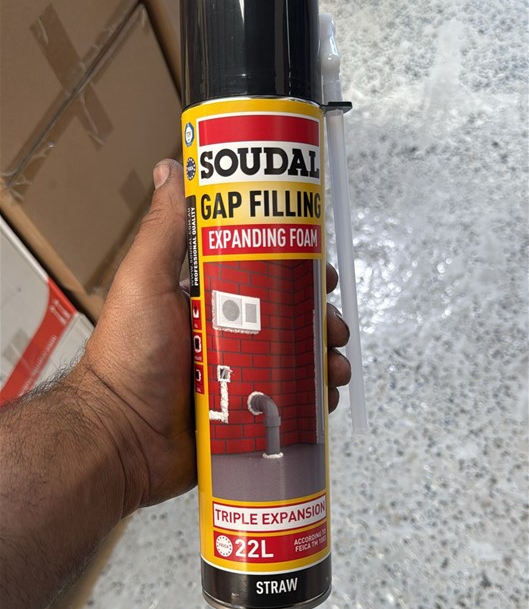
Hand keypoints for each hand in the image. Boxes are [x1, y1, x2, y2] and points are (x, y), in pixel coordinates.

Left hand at [78, 160, 350, 509]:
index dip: (297, 268)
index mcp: (207, 300)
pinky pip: (293, 402)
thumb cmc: (127, 359)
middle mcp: (227, 335)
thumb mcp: (144, 281)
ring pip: (298, 359)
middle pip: (291, 317)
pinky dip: (315, 397)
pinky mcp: (248, 415)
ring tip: (334, 364)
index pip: (264, 274)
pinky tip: (325, 395)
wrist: (121, 439)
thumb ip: (163, 229)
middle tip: (331, 324)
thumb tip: (172, 168)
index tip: (319, 266)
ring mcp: (240, 376)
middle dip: (320, 317)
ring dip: (325, 357)